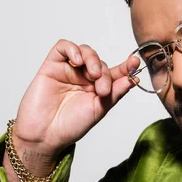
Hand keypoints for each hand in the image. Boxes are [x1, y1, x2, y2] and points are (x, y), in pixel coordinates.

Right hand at [10, 39, 139, 175]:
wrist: (46, 135)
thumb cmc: (71, 125)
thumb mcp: (100, 109)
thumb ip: (116, 92)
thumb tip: (134, 78)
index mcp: (97, 87)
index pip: (115, 72)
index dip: (126, 66)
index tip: (135, 62)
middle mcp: (84, 77)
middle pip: (100, 62)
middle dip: (105, 73)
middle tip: (102, 90)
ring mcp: (68, 70)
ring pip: (85, 51)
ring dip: (93, 60)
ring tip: (92, 75)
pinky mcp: (52, 66)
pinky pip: (63, 47)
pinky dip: (73, 49)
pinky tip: (77, 61)